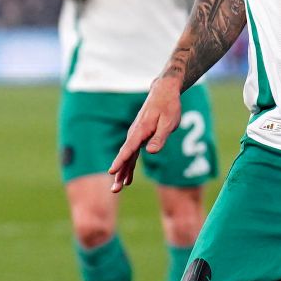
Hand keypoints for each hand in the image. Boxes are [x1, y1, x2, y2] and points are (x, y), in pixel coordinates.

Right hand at [109, 77, 182, 191]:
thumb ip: (159, 138)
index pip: (129, 148)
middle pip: (125, 156)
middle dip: (119, 173)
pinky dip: (128, 166)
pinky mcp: (139, 137)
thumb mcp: (168, 122)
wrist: (163, 91)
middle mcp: (135, 133)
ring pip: (127, 157)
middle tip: (115, 189)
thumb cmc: (168, 106)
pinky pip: (131, 154)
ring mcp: (135, 135)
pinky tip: (127, 178)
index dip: (121, 161)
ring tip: (117, 188)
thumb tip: (151, 152)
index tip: (112, 172)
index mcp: (141, 130)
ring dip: (122, 172)